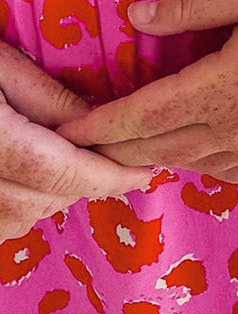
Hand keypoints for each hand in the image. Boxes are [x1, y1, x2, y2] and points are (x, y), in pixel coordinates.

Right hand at [0, 40, 155, 241]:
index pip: (58, 170)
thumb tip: (98, 117)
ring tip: (70, 161)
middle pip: (41, 199)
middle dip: (84, 181)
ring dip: (50, 196)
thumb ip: (43, 93)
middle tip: (114, 156)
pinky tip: (28, 176)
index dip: (107, 175)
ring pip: (16, 219)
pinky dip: (17, 208)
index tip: (145, 171)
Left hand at [55, 0, 237, 184]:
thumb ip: (195, 4)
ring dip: (156, 158)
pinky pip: (234, 172)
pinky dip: (202, 166)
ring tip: (129, 150)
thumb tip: (135, 17)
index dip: (101, 126)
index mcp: (227, 85)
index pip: (145, 116)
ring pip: (195, 164)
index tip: (68, 130)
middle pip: (162, 148)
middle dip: (117, 148)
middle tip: (83, 144)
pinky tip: (198, 153)